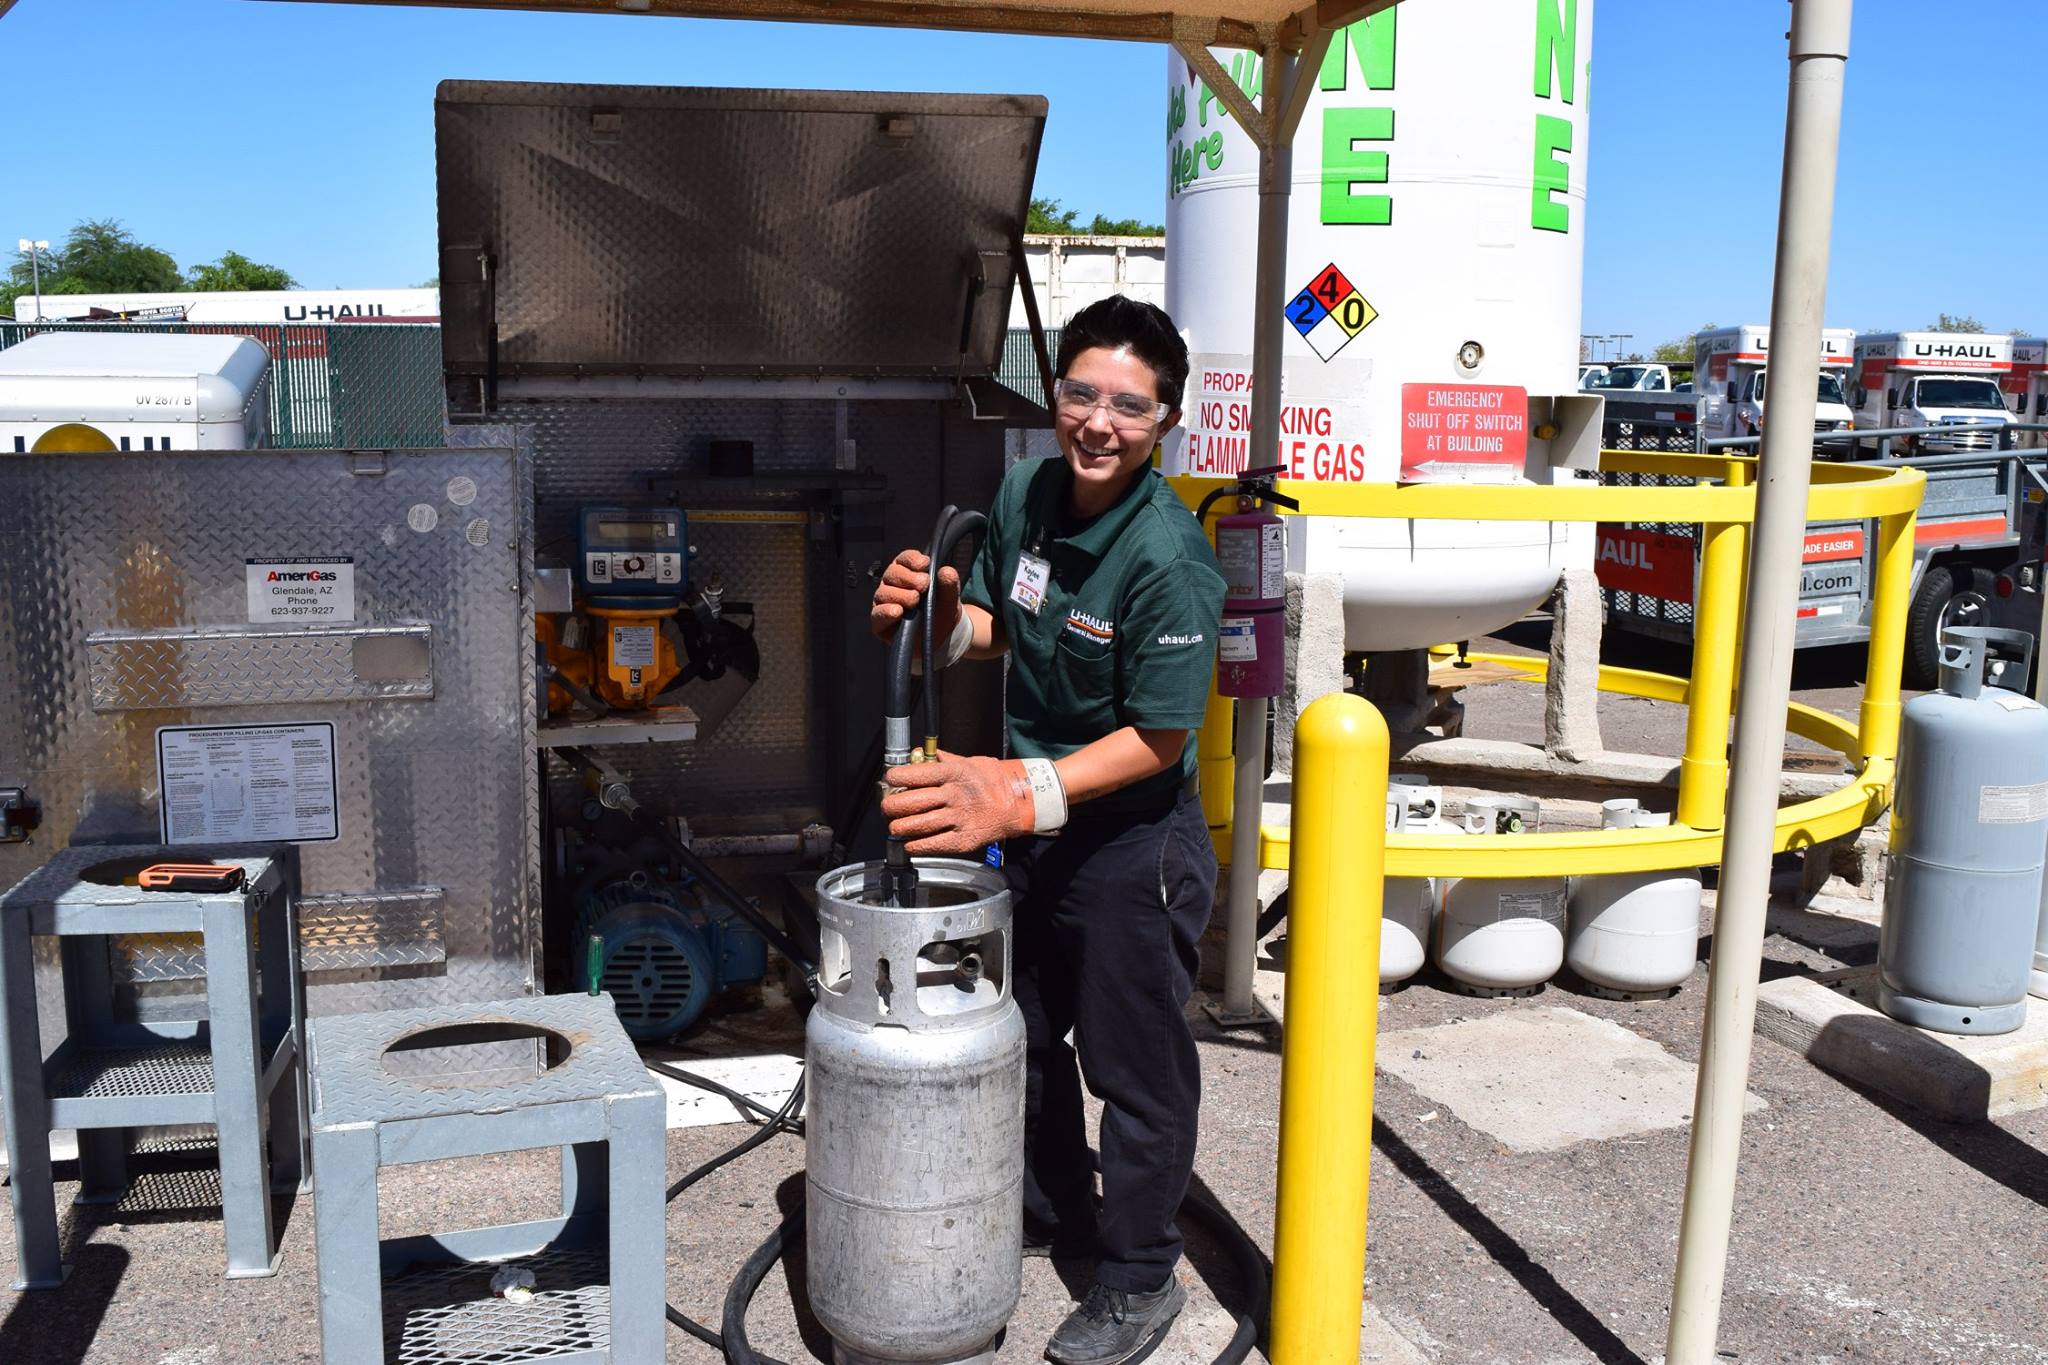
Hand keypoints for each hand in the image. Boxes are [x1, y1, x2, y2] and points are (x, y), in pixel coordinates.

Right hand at [870, 549, 960, 643]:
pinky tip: (897, 611)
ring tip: (914, 600)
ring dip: (900, 595)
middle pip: (892, 573)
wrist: (941, 636)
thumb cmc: (941, 610)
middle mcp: (892, 584)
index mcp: (908, 572)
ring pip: (883, 593)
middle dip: (908, 578)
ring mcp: (884, 602)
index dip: (912, 559)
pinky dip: (886, 612)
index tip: (925, 565)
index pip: (904, 559)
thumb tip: (946, 571)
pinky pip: (877, 614)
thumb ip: (950, 584)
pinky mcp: (880, 622)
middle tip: (924, 585)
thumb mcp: (950, 598)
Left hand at [881, 751, 1033, 853]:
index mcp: (954, 773)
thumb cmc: (992, 780)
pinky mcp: (964, 839)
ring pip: (918, 825)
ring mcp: (959, 818)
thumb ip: (943, 759)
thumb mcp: (970, 761)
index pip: (915, 774)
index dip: (896, 778)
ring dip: (900, 827)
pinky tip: (910, 843)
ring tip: (896, 826)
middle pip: (911, 802)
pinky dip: (916, 845)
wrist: (1019, 802)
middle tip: (888, 807)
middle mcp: (954, 794)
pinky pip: (933, 844)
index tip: (890, 780)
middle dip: (892, 806)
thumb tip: (920, 753)